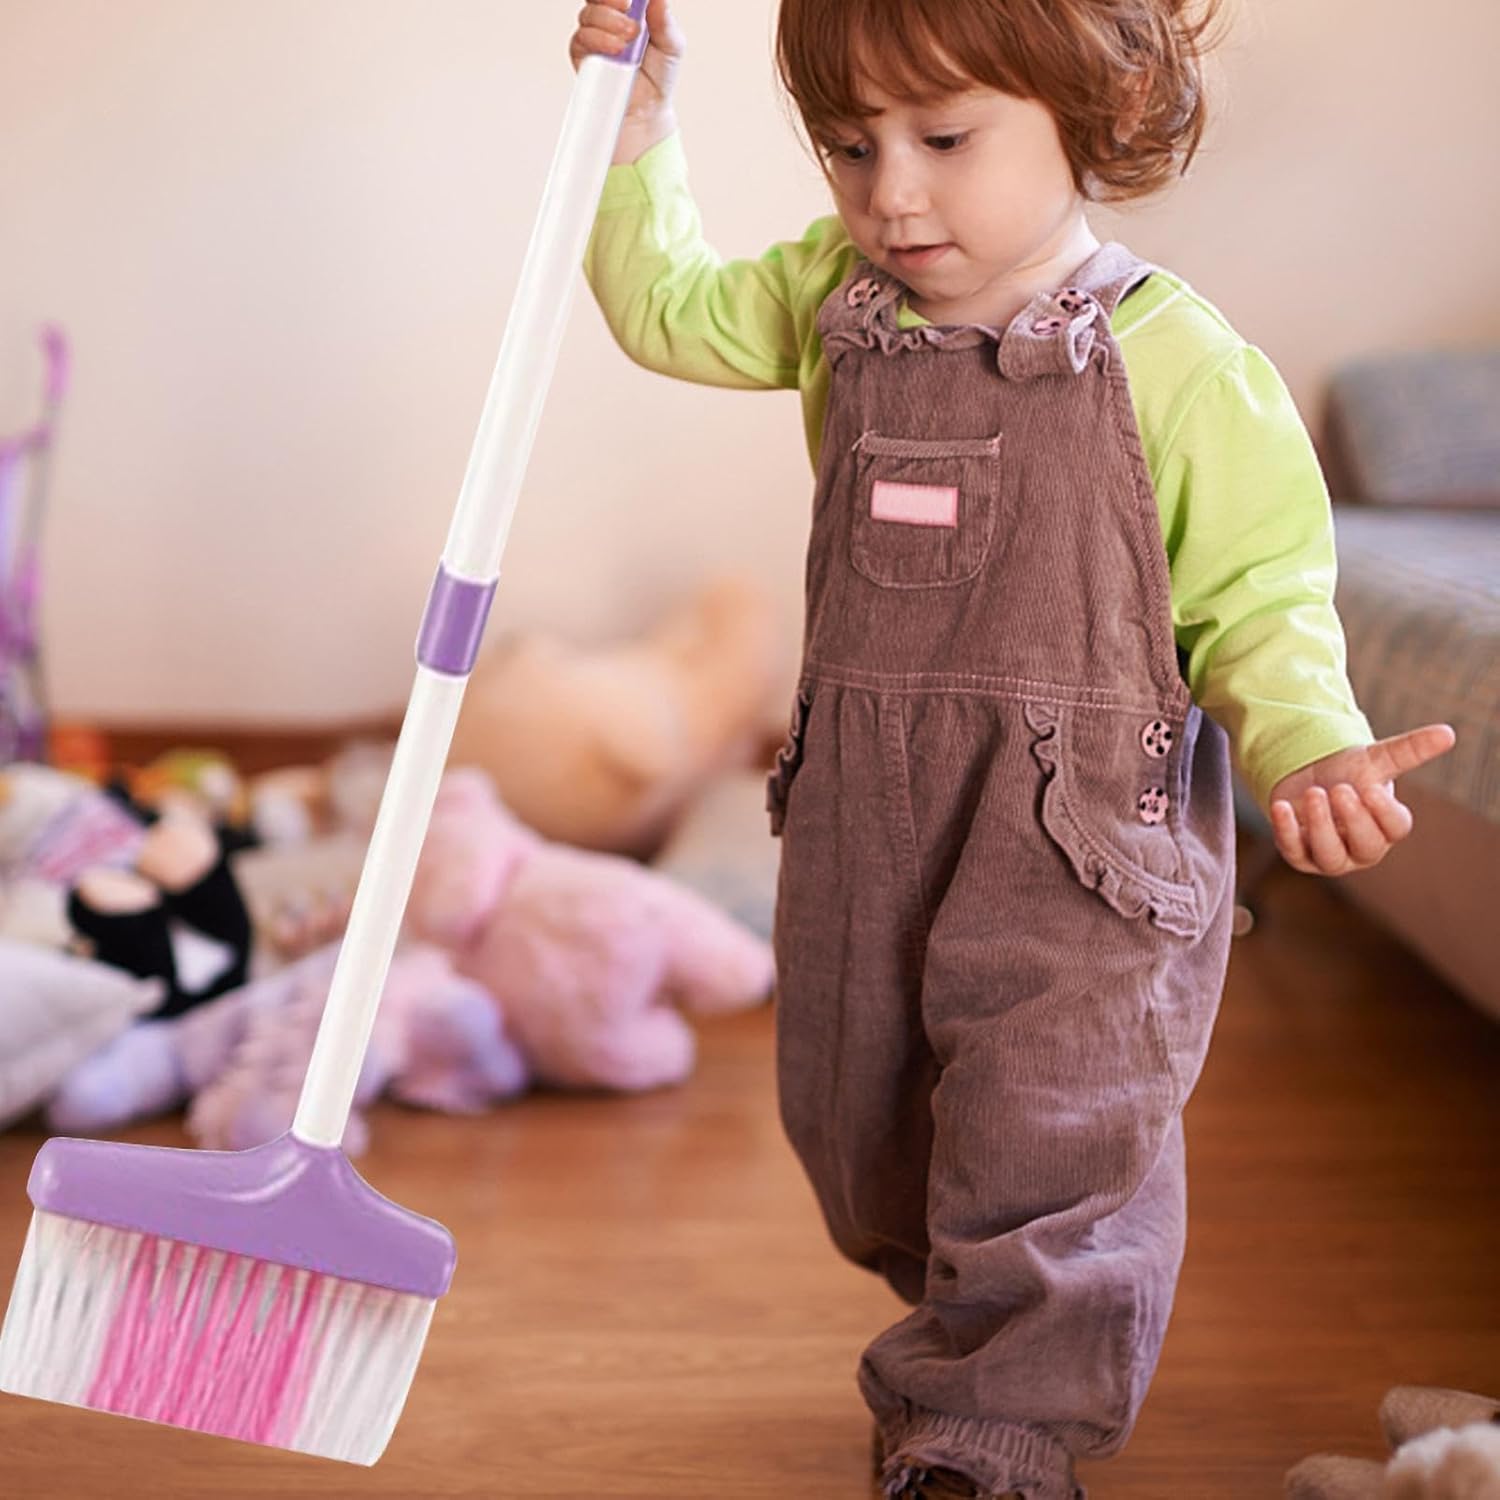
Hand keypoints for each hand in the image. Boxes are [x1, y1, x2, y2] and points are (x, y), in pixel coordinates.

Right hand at [570, 0, 685, 162]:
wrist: (647, 110)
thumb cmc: (658, 76)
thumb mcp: (671, 46)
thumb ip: (665, 21)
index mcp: (628, 11)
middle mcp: (607, 20)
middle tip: (628, 9)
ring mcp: (593, 37)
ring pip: (588, 15)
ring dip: (607, 22)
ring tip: (628, 39)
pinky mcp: (583, 56)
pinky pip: (580, 39)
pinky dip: (597, 39)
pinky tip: (615, 49)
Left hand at [1267, 723, 1456, 875]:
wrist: (1308, 778)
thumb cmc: (1349, 773)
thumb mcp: (1376, 760)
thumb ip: (1409, 750)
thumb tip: (1447, 733)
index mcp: (1386, 827)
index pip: (1395, 828)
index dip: (1384, 811)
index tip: (1370, 788)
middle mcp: (1362, 848)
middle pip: (1367, 847)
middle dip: (1354, 819)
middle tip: (1340, 789)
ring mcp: (1330, 856)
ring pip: (1330, 855)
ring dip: (1321, 825)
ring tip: (1314, 793)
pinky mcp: (1299, 855)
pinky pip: (1293, 852)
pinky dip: (1287, 830)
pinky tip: (1282, 806)